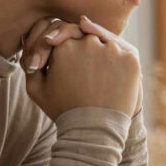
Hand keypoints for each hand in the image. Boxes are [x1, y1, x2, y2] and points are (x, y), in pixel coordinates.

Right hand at [20, 15, 142, 115]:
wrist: (94, 131)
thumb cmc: (63, 110)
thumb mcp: (37, 87)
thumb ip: (34, 57)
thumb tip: (47, 37)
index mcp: (63, 46)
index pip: (65, 35)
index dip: (67, 51)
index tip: (69, 68)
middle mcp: (87, 43)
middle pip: (85, 37)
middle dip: (84, 52)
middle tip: (85, 76)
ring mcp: (111, 49)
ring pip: (105, 43)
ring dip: (103, 55)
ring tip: (99, 80)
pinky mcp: (131, 58)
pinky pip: (124, 51)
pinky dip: (120, 61)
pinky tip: (114, 78)